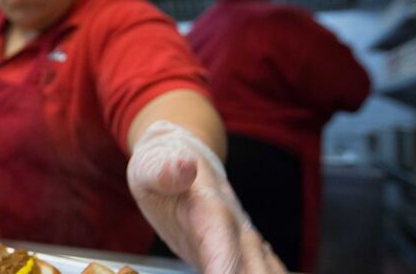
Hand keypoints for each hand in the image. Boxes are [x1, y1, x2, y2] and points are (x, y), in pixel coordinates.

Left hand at [127, 121, 285, 273]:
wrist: (182, 154)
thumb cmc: (160, 164)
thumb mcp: (150, 165)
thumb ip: (164, 170)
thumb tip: (183, 165)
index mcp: (210, 207)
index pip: (224, 243)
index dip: (225, 268)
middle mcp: (235, 227)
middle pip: (254, 267)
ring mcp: (243, 242)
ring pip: (266, 272)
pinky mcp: (241, 254)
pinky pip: (263, 273)